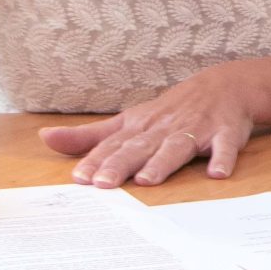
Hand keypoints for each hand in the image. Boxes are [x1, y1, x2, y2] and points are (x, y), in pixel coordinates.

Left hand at [41, 66, 257, 187]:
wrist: (224, 86)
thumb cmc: (170, 110)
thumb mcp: (128, 120)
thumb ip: (89, 135)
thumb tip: (45, 139)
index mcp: (140, 127)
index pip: (114, 145)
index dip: (96, 161)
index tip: (80, 178)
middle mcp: (164, 128)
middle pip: (141, 147)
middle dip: (122, 164)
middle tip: (105, 184)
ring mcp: (196, 129)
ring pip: (177, 146)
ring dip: (163, 162)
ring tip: (149, 179)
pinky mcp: (225, 133)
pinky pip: (225, 146)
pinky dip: (222, 158)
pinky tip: (217, 173)